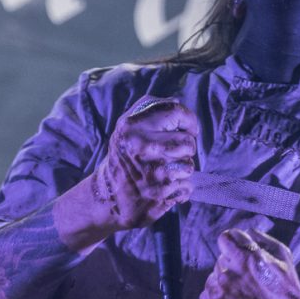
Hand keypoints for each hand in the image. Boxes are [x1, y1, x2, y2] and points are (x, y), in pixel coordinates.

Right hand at [89, 97, 197, 230]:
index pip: (175, 112)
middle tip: (171, 154)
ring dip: (182, 170)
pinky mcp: (161, 193)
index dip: (189, 120)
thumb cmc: (124, 158)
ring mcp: (153, 172)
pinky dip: (180, 188)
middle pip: (188, 142)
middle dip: (185, 149)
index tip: (190, 128)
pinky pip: (187, 186)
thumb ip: (148, 109)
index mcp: (132, 127)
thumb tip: (176, 102)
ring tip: (165, 171)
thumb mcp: (126, 128)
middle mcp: (142, 147)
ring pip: (189, 165)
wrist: (109, 197)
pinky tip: (165, 187)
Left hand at [199, 227, 299, 298]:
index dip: (234, 244)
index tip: (241, 252)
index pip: (225, 238)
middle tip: (248, 279)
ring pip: (211, 279)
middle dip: (232, 266)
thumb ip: (261, 239)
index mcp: (245, 259)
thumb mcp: (284, 257)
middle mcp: (228, 276)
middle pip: (220, 260)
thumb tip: (245, 233)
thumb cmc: (288, 291)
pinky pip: (205, 298)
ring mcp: (218, 297)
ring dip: (222, 284)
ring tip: (241, 294)